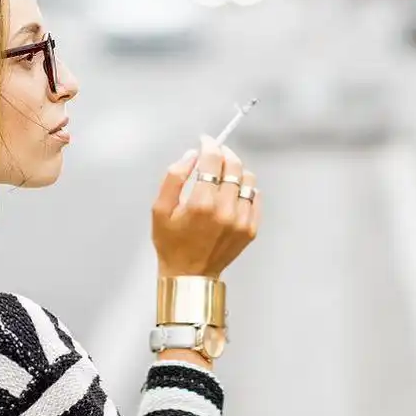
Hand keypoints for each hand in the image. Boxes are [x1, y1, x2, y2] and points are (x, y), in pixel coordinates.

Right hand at [152, 136, 260, 278]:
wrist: (189, 274)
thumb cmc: (172, 244)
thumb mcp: (160, 209)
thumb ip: (173, 177)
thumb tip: (191, 155)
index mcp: (200, 204)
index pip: (212, 160)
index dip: (209, 145)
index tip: (206, 141)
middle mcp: (225, 211)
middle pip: (234, 166)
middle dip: (224, 154)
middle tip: (215, 154)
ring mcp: (241, 221)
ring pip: (248, 179)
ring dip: (236, 171)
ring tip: (224, 174)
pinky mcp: (250, 229)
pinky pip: (255, 197)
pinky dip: (245, 189)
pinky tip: (232, 193)